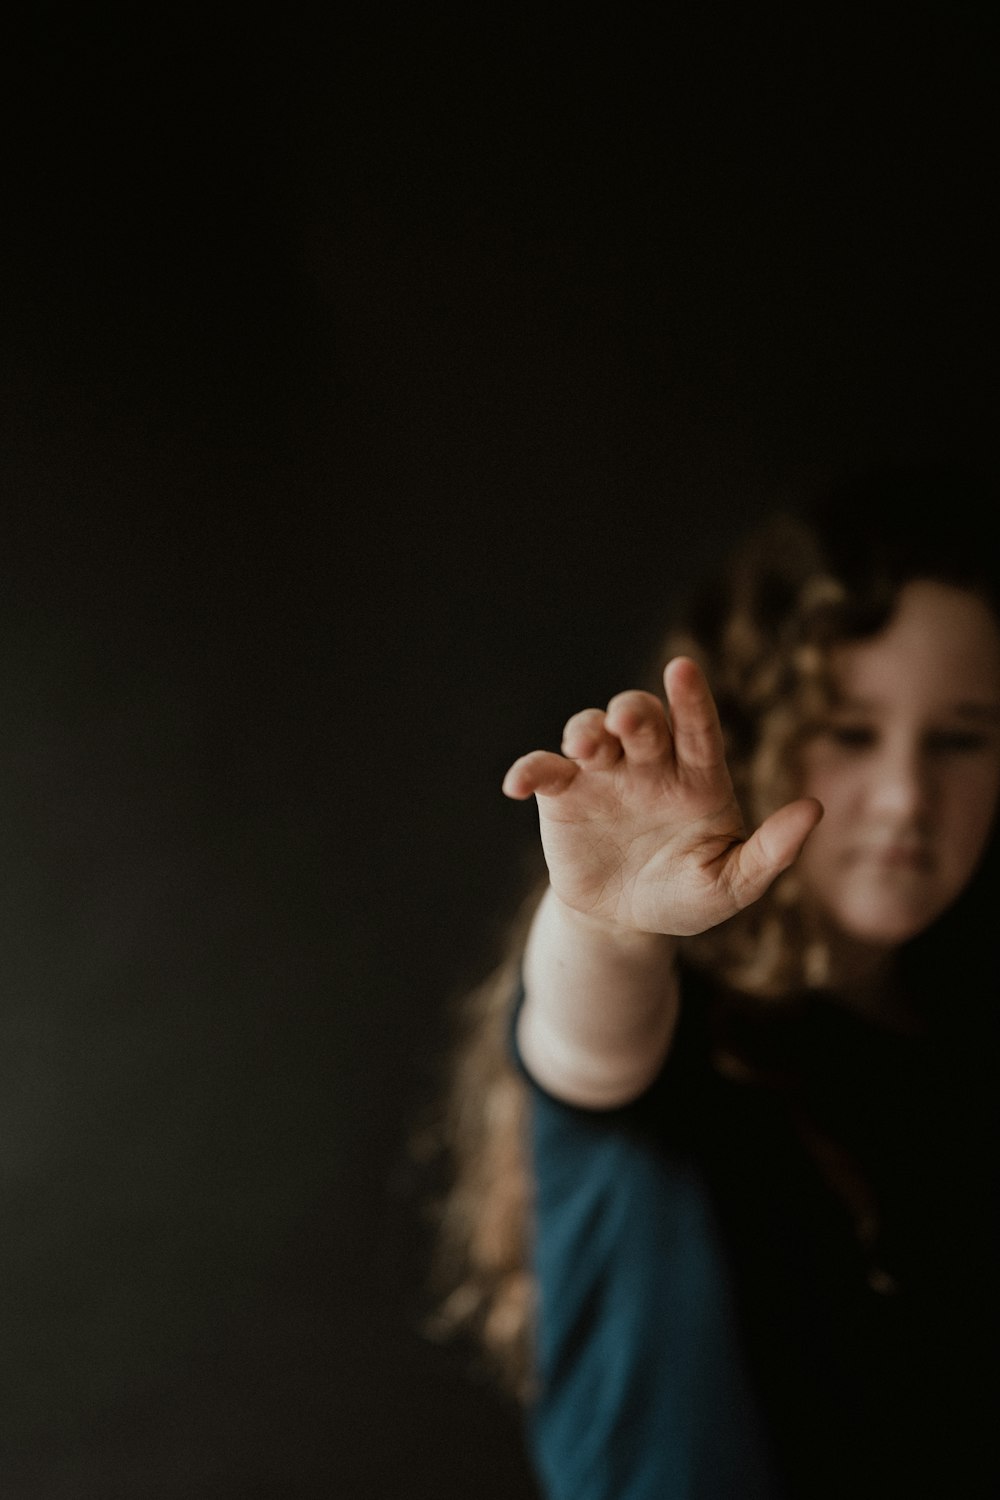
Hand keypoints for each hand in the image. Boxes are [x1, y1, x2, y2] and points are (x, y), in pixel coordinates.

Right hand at [503, 656, 821, 936]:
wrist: (624, 921)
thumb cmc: (685, 897)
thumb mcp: (732, 885)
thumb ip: (770, 851)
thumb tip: (814, 810)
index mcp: (696, 777)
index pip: (698, 728)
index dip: (692, 699)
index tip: (683, 670)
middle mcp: (648, 764)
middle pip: (640, 717)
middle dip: (634, 711)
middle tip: (627, 720)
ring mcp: (603, 774)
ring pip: (591, 729)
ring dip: (586, 729)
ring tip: (587, 745)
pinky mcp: (563, 794)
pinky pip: (542, 769)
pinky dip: (529, 770)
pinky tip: (519, 785)